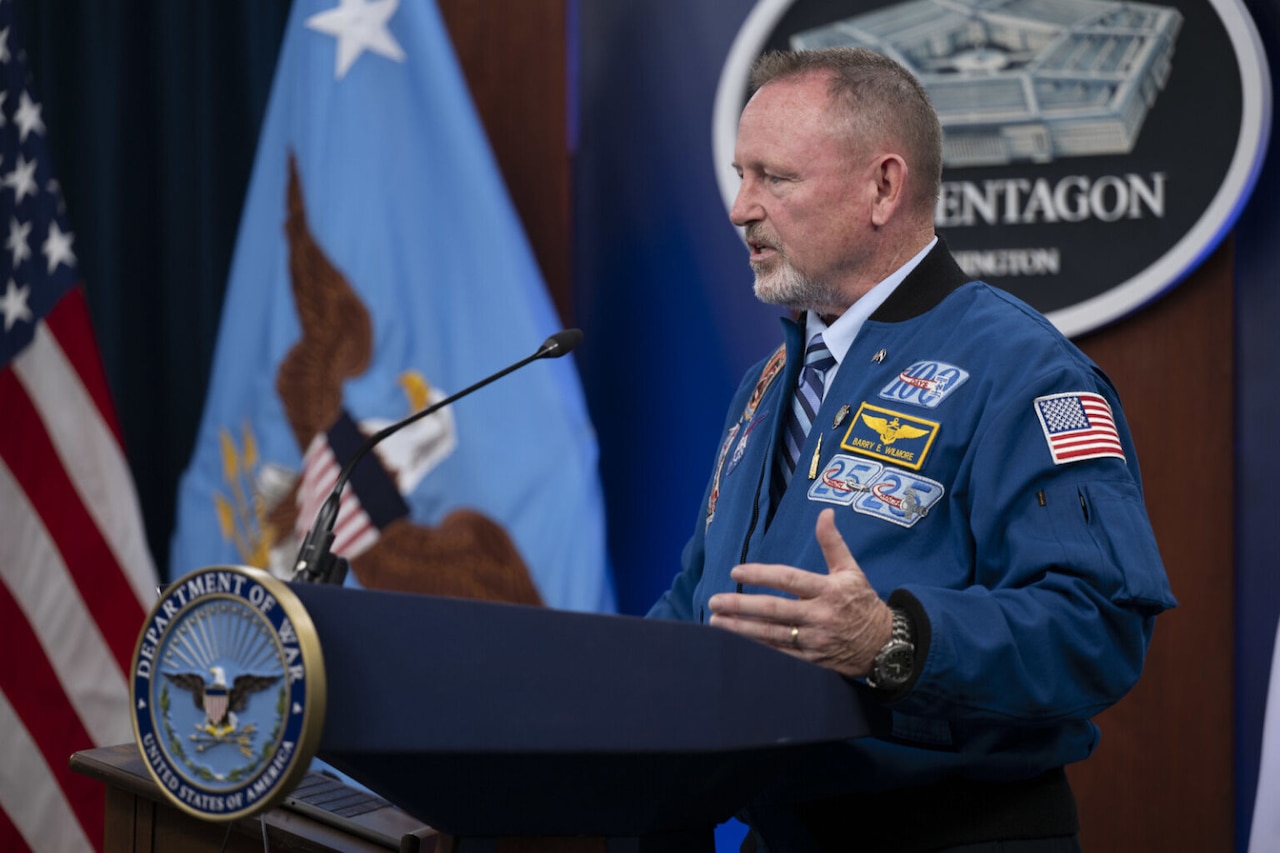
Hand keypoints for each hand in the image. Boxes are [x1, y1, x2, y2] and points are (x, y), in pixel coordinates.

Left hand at [707, 508, 892, 677]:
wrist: (886, 646)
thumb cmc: (863, 603)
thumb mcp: (852, 570)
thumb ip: (833, 542)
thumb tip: (825, 512)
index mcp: (828, 590)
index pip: (788, 579)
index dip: (761, 575)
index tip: (735, 572)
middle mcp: (819, 615)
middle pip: (774, 610)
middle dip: (741, 606)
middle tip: (714, 601)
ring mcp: (814, 641)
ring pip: (771, 635)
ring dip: (740, 630)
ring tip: (716, 622)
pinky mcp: (812, 662)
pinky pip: (780, 657)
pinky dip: (757, 651)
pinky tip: (735, 645)